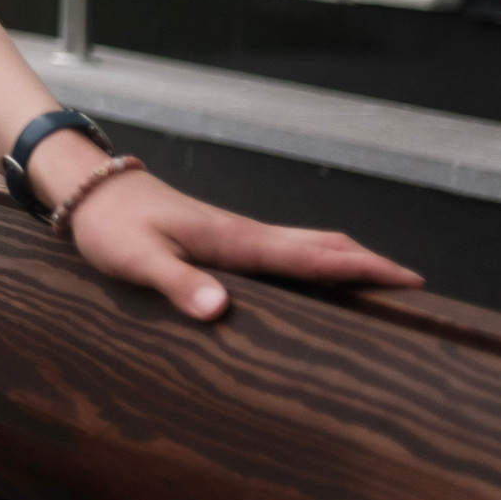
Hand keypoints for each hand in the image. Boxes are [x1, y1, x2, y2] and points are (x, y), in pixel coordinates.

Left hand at [50, 154, 422, 320]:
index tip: (407, 280)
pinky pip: (280, 248)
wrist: (87, 189)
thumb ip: (178, 283)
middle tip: (413, 284)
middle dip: (367, 263)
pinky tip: (314, 272)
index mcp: (232, 240)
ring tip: (380, 280)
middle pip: (318, 247)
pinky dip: (312, 258)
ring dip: (343, 259)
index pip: (308, 258)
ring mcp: (232, 233)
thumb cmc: (109, 224)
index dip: (359, 269)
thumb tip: (220, 310)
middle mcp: (241, 233)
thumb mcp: (137, 258)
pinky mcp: (219, 237)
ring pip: (302, 244)